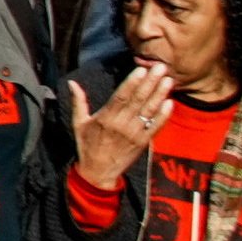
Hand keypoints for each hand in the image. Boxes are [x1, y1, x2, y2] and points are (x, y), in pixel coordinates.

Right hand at [76, 64, 172, 186]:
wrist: (98, 173)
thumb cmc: (87, 145)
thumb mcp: (79, 123)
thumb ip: (78, 102)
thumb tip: (71, 83)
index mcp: (105, 118)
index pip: (121, 97)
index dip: (132, 83)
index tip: (141, 70)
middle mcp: (121, 125)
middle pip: (138, 100)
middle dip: (150, 83)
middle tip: (160, 67)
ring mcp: (134, 134)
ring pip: (148, 111)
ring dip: (159, 95)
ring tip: (168, 80)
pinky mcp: (143, 143)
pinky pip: (155, 127)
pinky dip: (163, 116)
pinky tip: (170, 103)